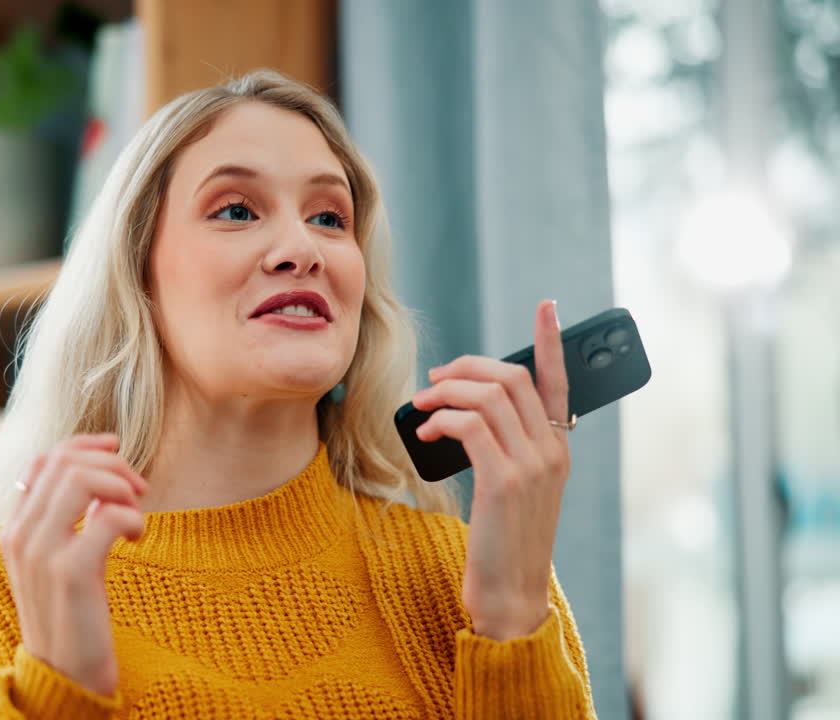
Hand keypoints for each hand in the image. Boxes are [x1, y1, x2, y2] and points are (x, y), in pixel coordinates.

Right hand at [0, 434, 147, 696]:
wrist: (65, 677)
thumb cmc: (72, 615)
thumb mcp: (60, 559)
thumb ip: (69, 519)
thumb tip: (101, 476)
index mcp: (14, 528)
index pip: (44, 460)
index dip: (84, 444)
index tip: (116, 449)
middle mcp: (20, 536)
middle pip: (65, 462)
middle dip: (112, 464)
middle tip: (138, 489)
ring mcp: (41, 554)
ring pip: (81, 479)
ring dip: (120, 486)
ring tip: (136, 511)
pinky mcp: (71, 574)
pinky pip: (107, 517)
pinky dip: (132, 518)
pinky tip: (137, 538)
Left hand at [410, 300, 570, 640]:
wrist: (510, 595)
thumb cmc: (503, 541)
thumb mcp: (513, 488)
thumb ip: (506, 447)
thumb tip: (466, 409)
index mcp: (558, 449)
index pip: (560, 382)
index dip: (552, 342)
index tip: (546, 307)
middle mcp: (552, 452)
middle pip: (512, 378)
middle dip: (467, 367)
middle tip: (434, 380)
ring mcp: (531, 466)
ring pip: (488, 396)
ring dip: (446, 391)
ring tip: (422, 406)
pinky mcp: (503, 482)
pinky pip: (469, 426)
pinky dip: (441, 420)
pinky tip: (425, 435)